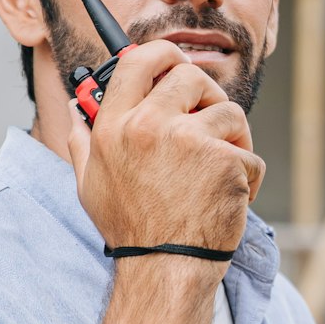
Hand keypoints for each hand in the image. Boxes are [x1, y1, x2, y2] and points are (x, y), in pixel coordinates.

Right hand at [62, 40, 263, 263]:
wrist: (165, 269)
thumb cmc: (131, 229)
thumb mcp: (90, 184)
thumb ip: (82, 142)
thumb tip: (76, 112)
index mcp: (114, 126)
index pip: (138, 61)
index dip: (163, 54)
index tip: (176, 63)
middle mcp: (149, 126)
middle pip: (191, 75)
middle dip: (207, 96)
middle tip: (210, 124)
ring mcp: (190, 141)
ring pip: (229, 111)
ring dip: (234, 137)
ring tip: (223, 169)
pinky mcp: (224, 161)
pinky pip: (249, 153)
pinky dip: (248, 176)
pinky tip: (231, 198)